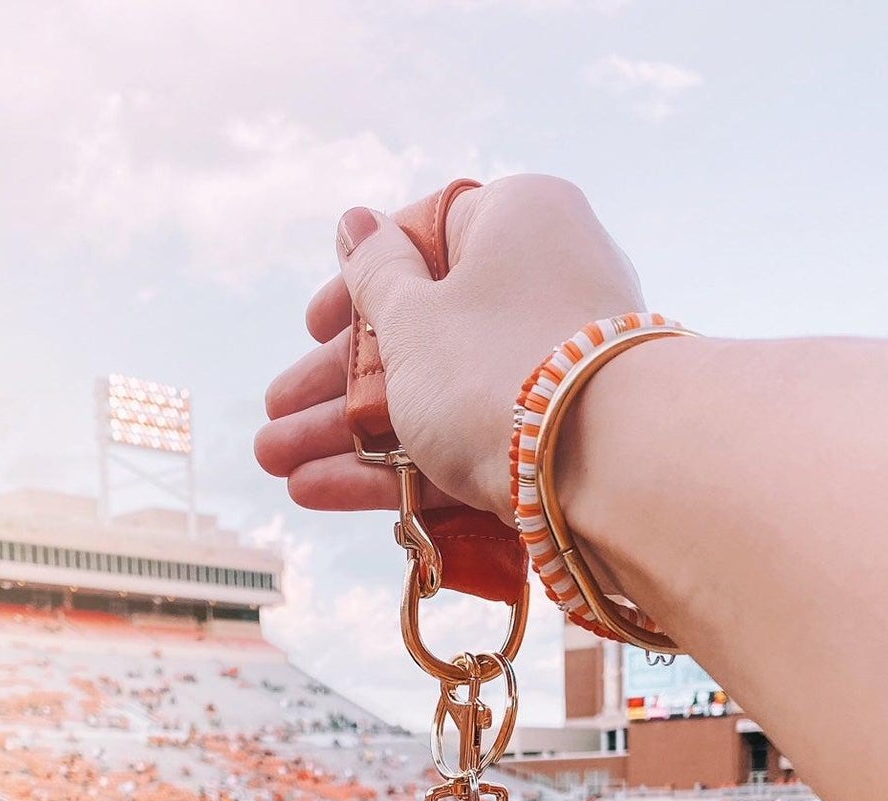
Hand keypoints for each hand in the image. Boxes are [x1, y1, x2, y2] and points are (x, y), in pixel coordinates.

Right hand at [255, 175, 643, 521]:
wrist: (614, 469)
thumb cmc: (501, 368)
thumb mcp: (414, 319)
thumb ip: (376, 277)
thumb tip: (355, 221)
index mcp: (517, 221)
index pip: (424, 236)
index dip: (358, 286)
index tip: (313, 329)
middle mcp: (541, 286)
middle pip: (419, 334)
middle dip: (335, 385)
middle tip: (274, 420)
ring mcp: (549, 371)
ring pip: (431, 398)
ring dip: (347, 436)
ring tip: (276, 465)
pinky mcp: (548, 443)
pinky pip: (461, 445)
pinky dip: (395, 468)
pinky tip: (320, 491)